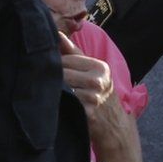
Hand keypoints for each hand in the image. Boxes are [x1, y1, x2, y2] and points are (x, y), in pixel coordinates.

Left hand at [59, 33, 130, 152]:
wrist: (114, 127)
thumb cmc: (100, 95)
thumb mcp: (94, 72)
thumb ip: (74, 53)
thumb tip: (58, 34)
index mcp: (100, 67)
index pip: (66, 59)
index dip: (56, 65)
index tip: (51, 71)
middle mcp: (98, 81)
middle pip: (62, 73)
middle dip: (53, 78)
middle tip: (48, 84)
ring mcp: (92, 98)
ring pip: (61, 88)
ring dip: (54, 91)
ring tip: (53, 95)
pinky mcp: (86, 113)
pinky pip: (64, 103)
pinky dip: (58, 103)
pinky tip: (59, 105)